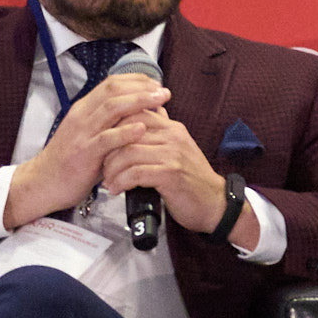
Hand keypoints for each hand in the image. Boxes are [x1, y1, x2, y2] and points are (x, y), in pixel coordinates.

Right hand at [2, 71, 171, 229]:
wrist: (43, 182)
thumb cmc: (70, 161)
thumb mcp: (88, 135)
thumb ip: (108, 124)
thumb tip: (136, 115)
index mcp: (84, 109)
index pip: (111, 83)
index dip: (136, 80)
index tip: (156, 83)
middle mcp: (82, 116)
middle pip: (113, 90)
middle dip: (142, 87)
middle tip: (163, 90)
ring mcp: (82, 133)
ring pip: (111, 108)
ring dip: (139, 102)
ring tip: (159, 101)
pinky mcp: (84, 153)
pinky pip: (106, 139)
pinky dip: (125, 132)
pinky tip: (142, 128)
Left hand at [98, 110, 234, 237]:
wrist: (215, 204)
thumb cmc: (191, 181)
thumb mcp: (176, 152)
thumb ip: (158, 138)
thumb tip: (134, 128)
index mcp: (172, 128)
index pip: (135, 113)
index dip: (113, 128)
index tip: (103, 146)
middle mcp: (173, 136)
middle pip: (127, 132)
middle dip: (108, 151)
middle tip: (102, 167)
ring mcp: (173, 154)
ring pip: (128, 152)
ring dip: (112, 169)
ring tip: (108, 182)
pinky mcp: (171, 174)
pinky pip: (136, 173)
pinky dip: (121, 182)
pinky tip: (117, 189)